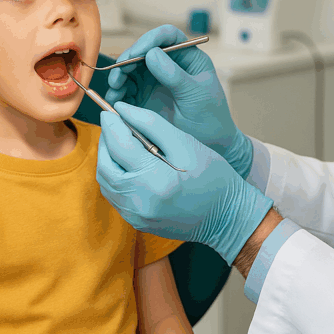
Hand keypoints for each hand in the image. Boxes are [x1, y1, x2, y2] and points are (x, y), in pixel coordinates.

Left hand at [97, 102, 272, 264]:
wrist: (227, 216)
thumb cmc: (212, 176)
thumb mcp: (185, 143)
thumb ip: (151, 124)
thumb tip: (122, 109)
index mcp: (155, 179)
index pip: (119, 146)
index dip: (111, 125)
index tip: (108, 111)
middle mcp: (140, 201)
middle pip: (105, 166)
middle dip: (106, 142)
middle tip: (113, 126)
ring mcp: (136, 216)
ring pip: (106, 183)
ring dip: (108, 160)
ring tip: (120, 143)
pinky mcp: (137, 223)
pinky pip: (115, 196)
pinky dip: (115, 177)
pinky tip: (128, 165)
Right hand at [105, 25, 252, 177]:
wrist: (209, 145)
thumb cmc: (211, 117)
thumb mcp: (196, 95)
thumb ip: (175, 75)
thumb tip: (151, 54)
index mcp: (187, 57)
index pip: (168, 36)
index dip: (150, 39)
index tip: (137, 52)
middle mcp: (168, 64)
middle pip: (142, 51)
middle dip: (128, 59)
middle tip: (119, 74)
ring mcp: (154, 80)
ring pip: (130, 68)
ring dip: (119, 76)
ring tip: (115, 89)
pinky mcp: (143, 96)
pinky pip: (125, 88)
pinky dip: (117, 92)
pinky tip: (115, 101)